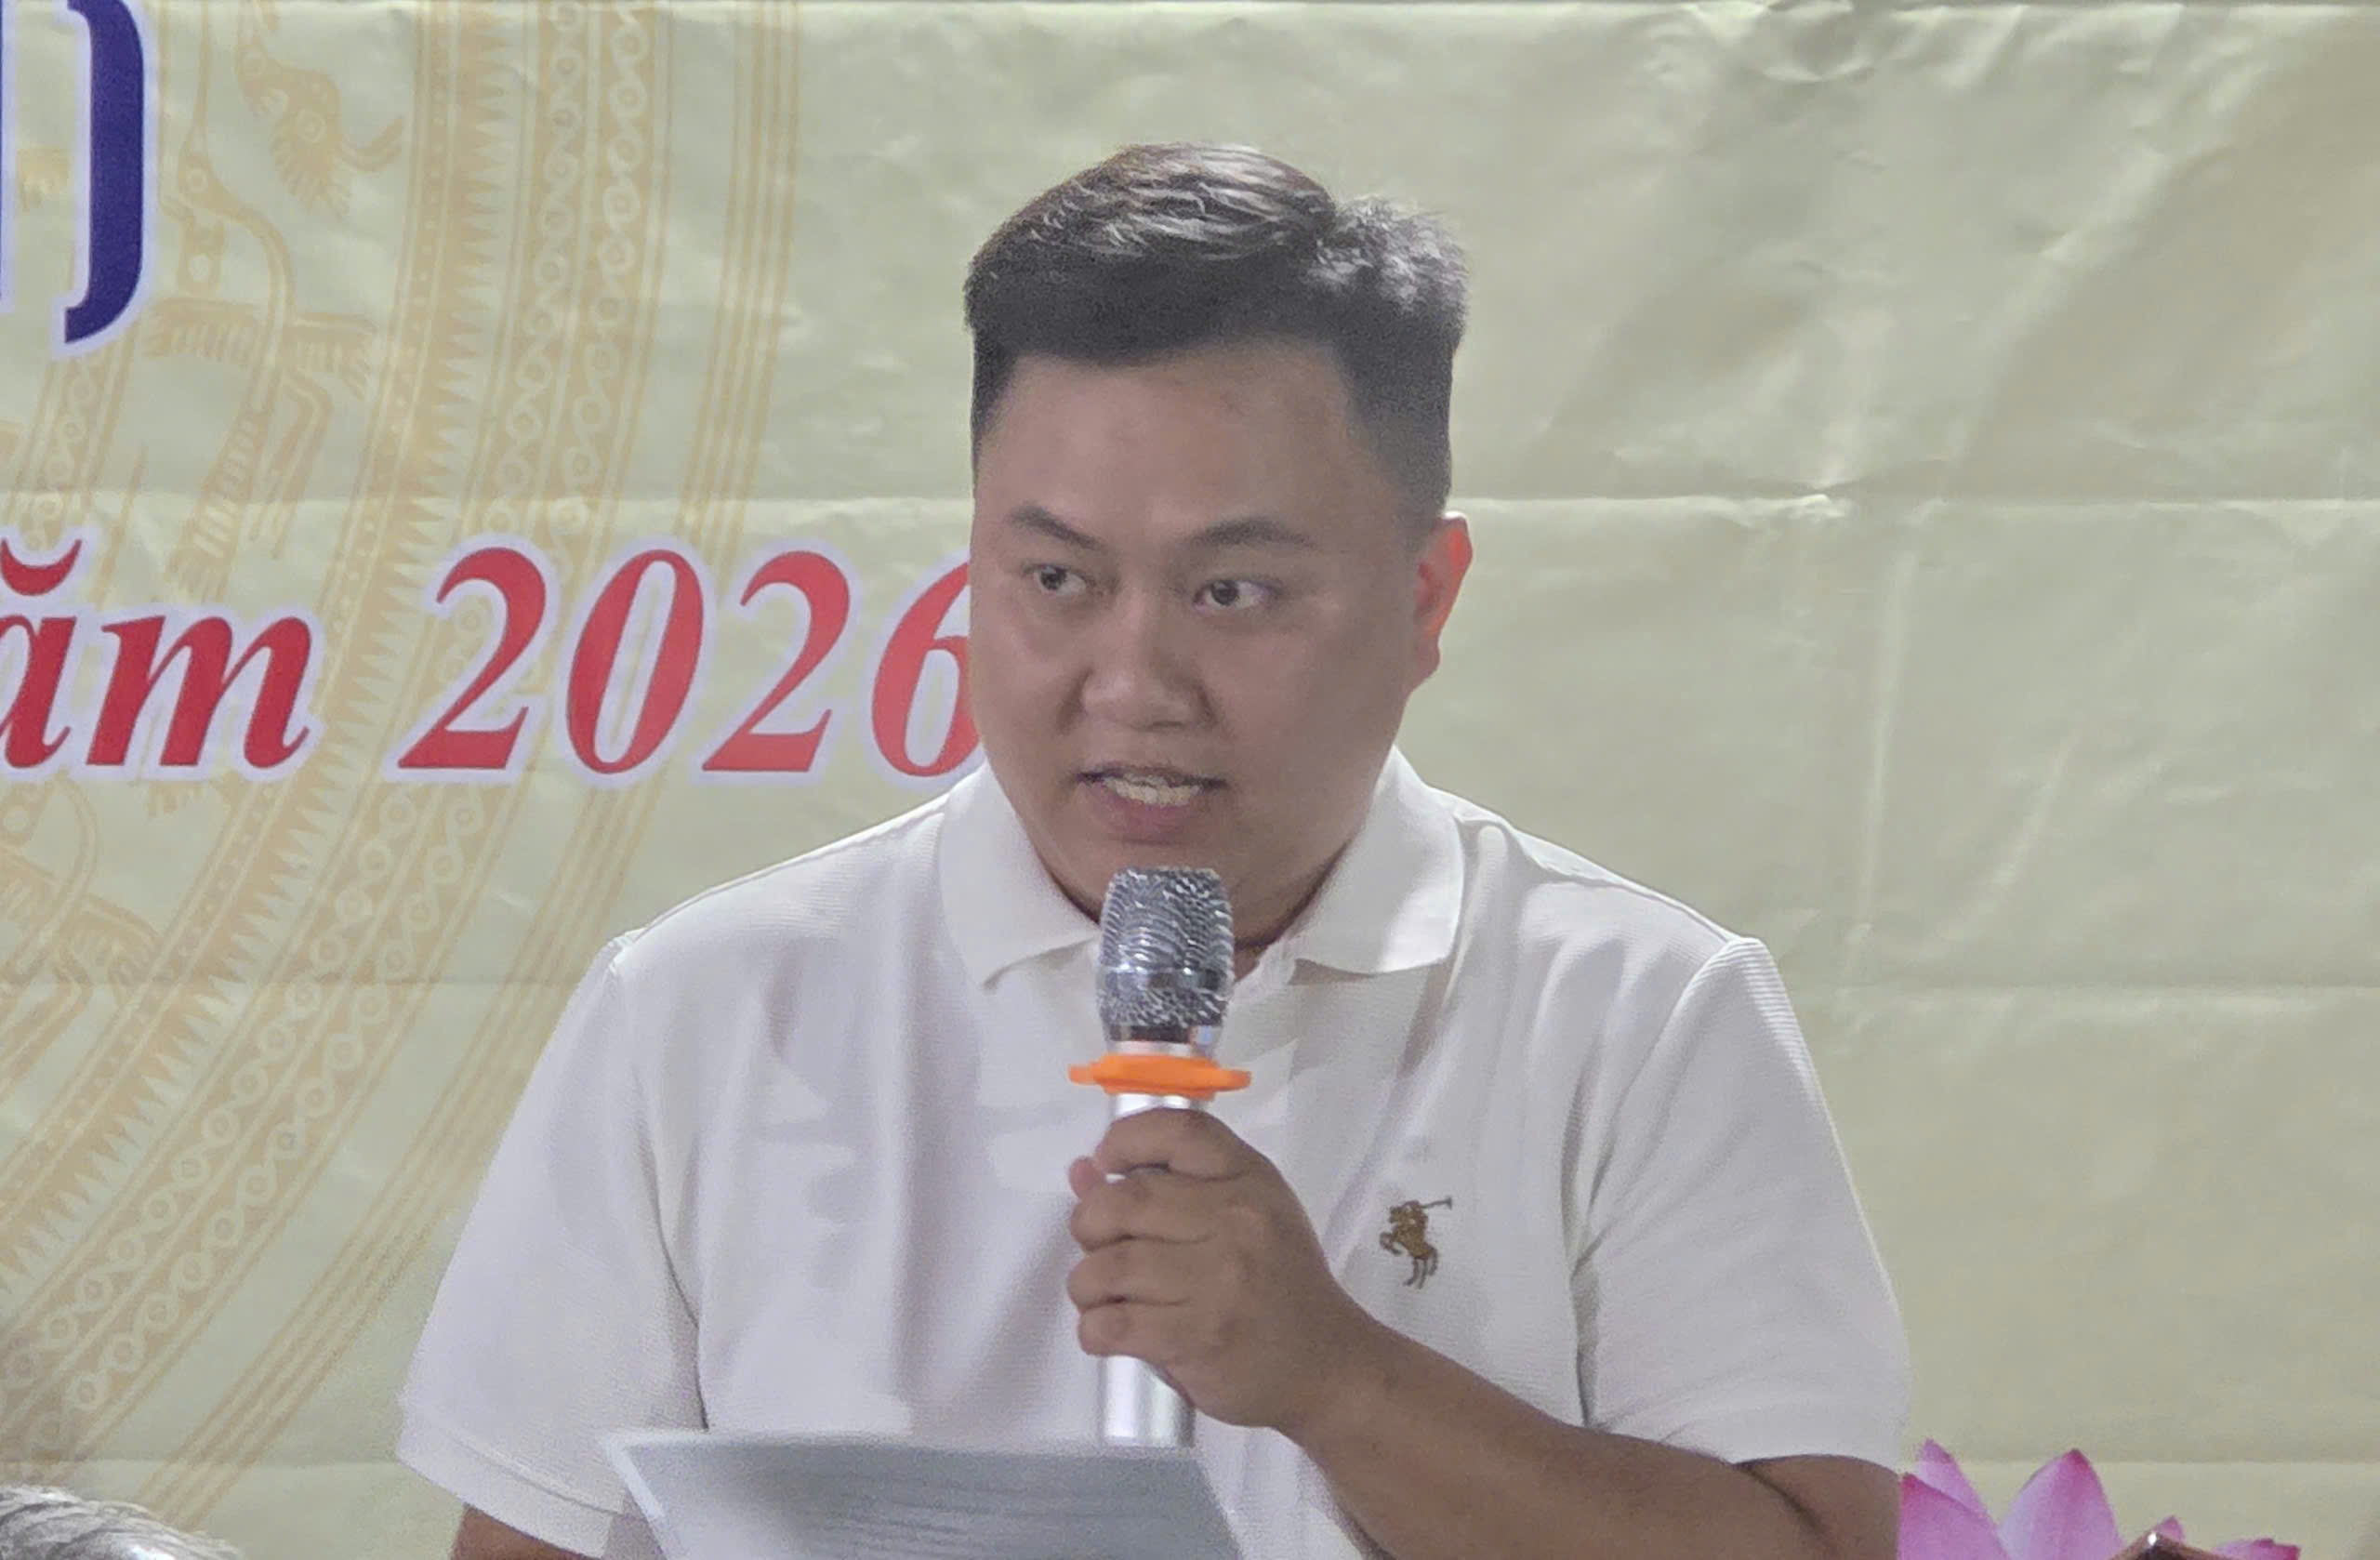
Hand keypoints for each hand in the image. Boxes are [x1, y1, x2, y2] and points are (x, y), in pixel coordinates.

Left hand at [1065, 1108, 1386, 1437]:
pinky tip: (1107, 1331)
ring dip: (1087, 1285)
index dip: (1126, 1140)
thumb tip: (1084, 1172)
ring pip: (1111, 1266)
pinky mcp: (1200, 1337)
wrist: (1327, 1366)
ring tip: (1100, 1296)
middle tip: (1097, 1247)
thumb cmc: (1279, 1285)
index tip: (1106, 1163)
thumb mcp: (1242, 1219)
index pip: (1179, 1131)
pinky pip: (1114, 1324)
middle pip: (1126, 1201)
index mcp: (1249, 1180)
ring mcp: (1220, 1282)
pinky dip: (1094, 1329)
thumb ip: (1168, 1190)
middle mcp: (1237, 1222)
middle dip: (1089, 1224)